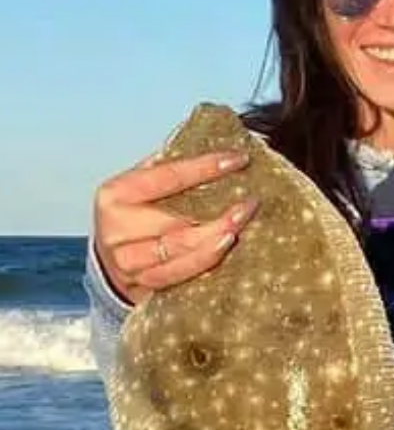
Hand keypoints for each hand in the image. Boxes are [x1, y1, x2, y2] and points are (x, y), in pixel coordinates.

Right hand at [92, 150, 256, 303]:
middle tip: (249, 204)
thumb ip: (167, 169)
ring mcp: (127, 262)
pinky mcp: (140, 286)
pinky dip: (204, 262)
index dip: (204, 167)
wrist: (108, 262)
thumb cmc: (132, 217)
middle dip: (216, 213)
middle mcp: (116, 229)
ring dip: (214, 239)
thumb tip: (211, 142)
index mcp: (115, 194)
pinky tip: (224, 248)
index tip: (237, 160)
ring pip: (178, 251)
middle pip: (174, 220)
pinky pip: (178, 275)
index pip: (167, 176)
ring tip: (238, 226)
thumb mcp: (139, 188)